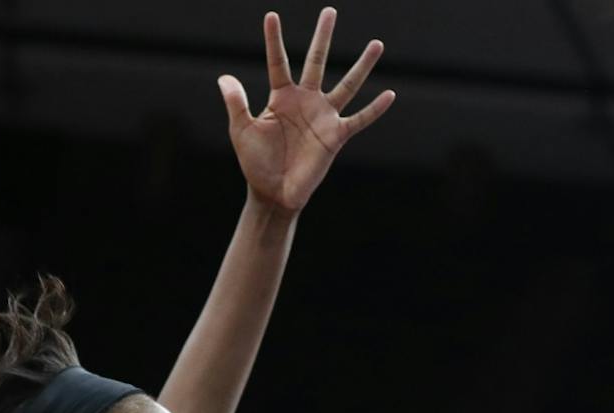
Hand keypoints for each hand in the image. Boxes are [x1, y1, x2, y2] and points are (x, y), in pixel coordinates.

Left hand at [220, 7, 394, 216]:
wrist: (273, 193)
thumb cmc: (255, 163)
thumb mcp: (242, 130)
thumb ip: (236, 103)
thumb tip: (223, 77)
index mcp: (281, 97)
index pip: (278, 62)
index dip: (274, 40)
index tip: (272, 15)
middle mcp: (305, 101)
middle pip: (316, 61)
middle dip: (323, 37)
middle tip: (330, 11)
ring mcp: (323, 117)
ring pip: (347, 84)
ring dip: (362, 65)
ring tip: (377, 44)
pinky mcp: (335, 136)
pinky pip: (359, 119)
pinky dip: (374, 109)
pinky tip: (390, 94)